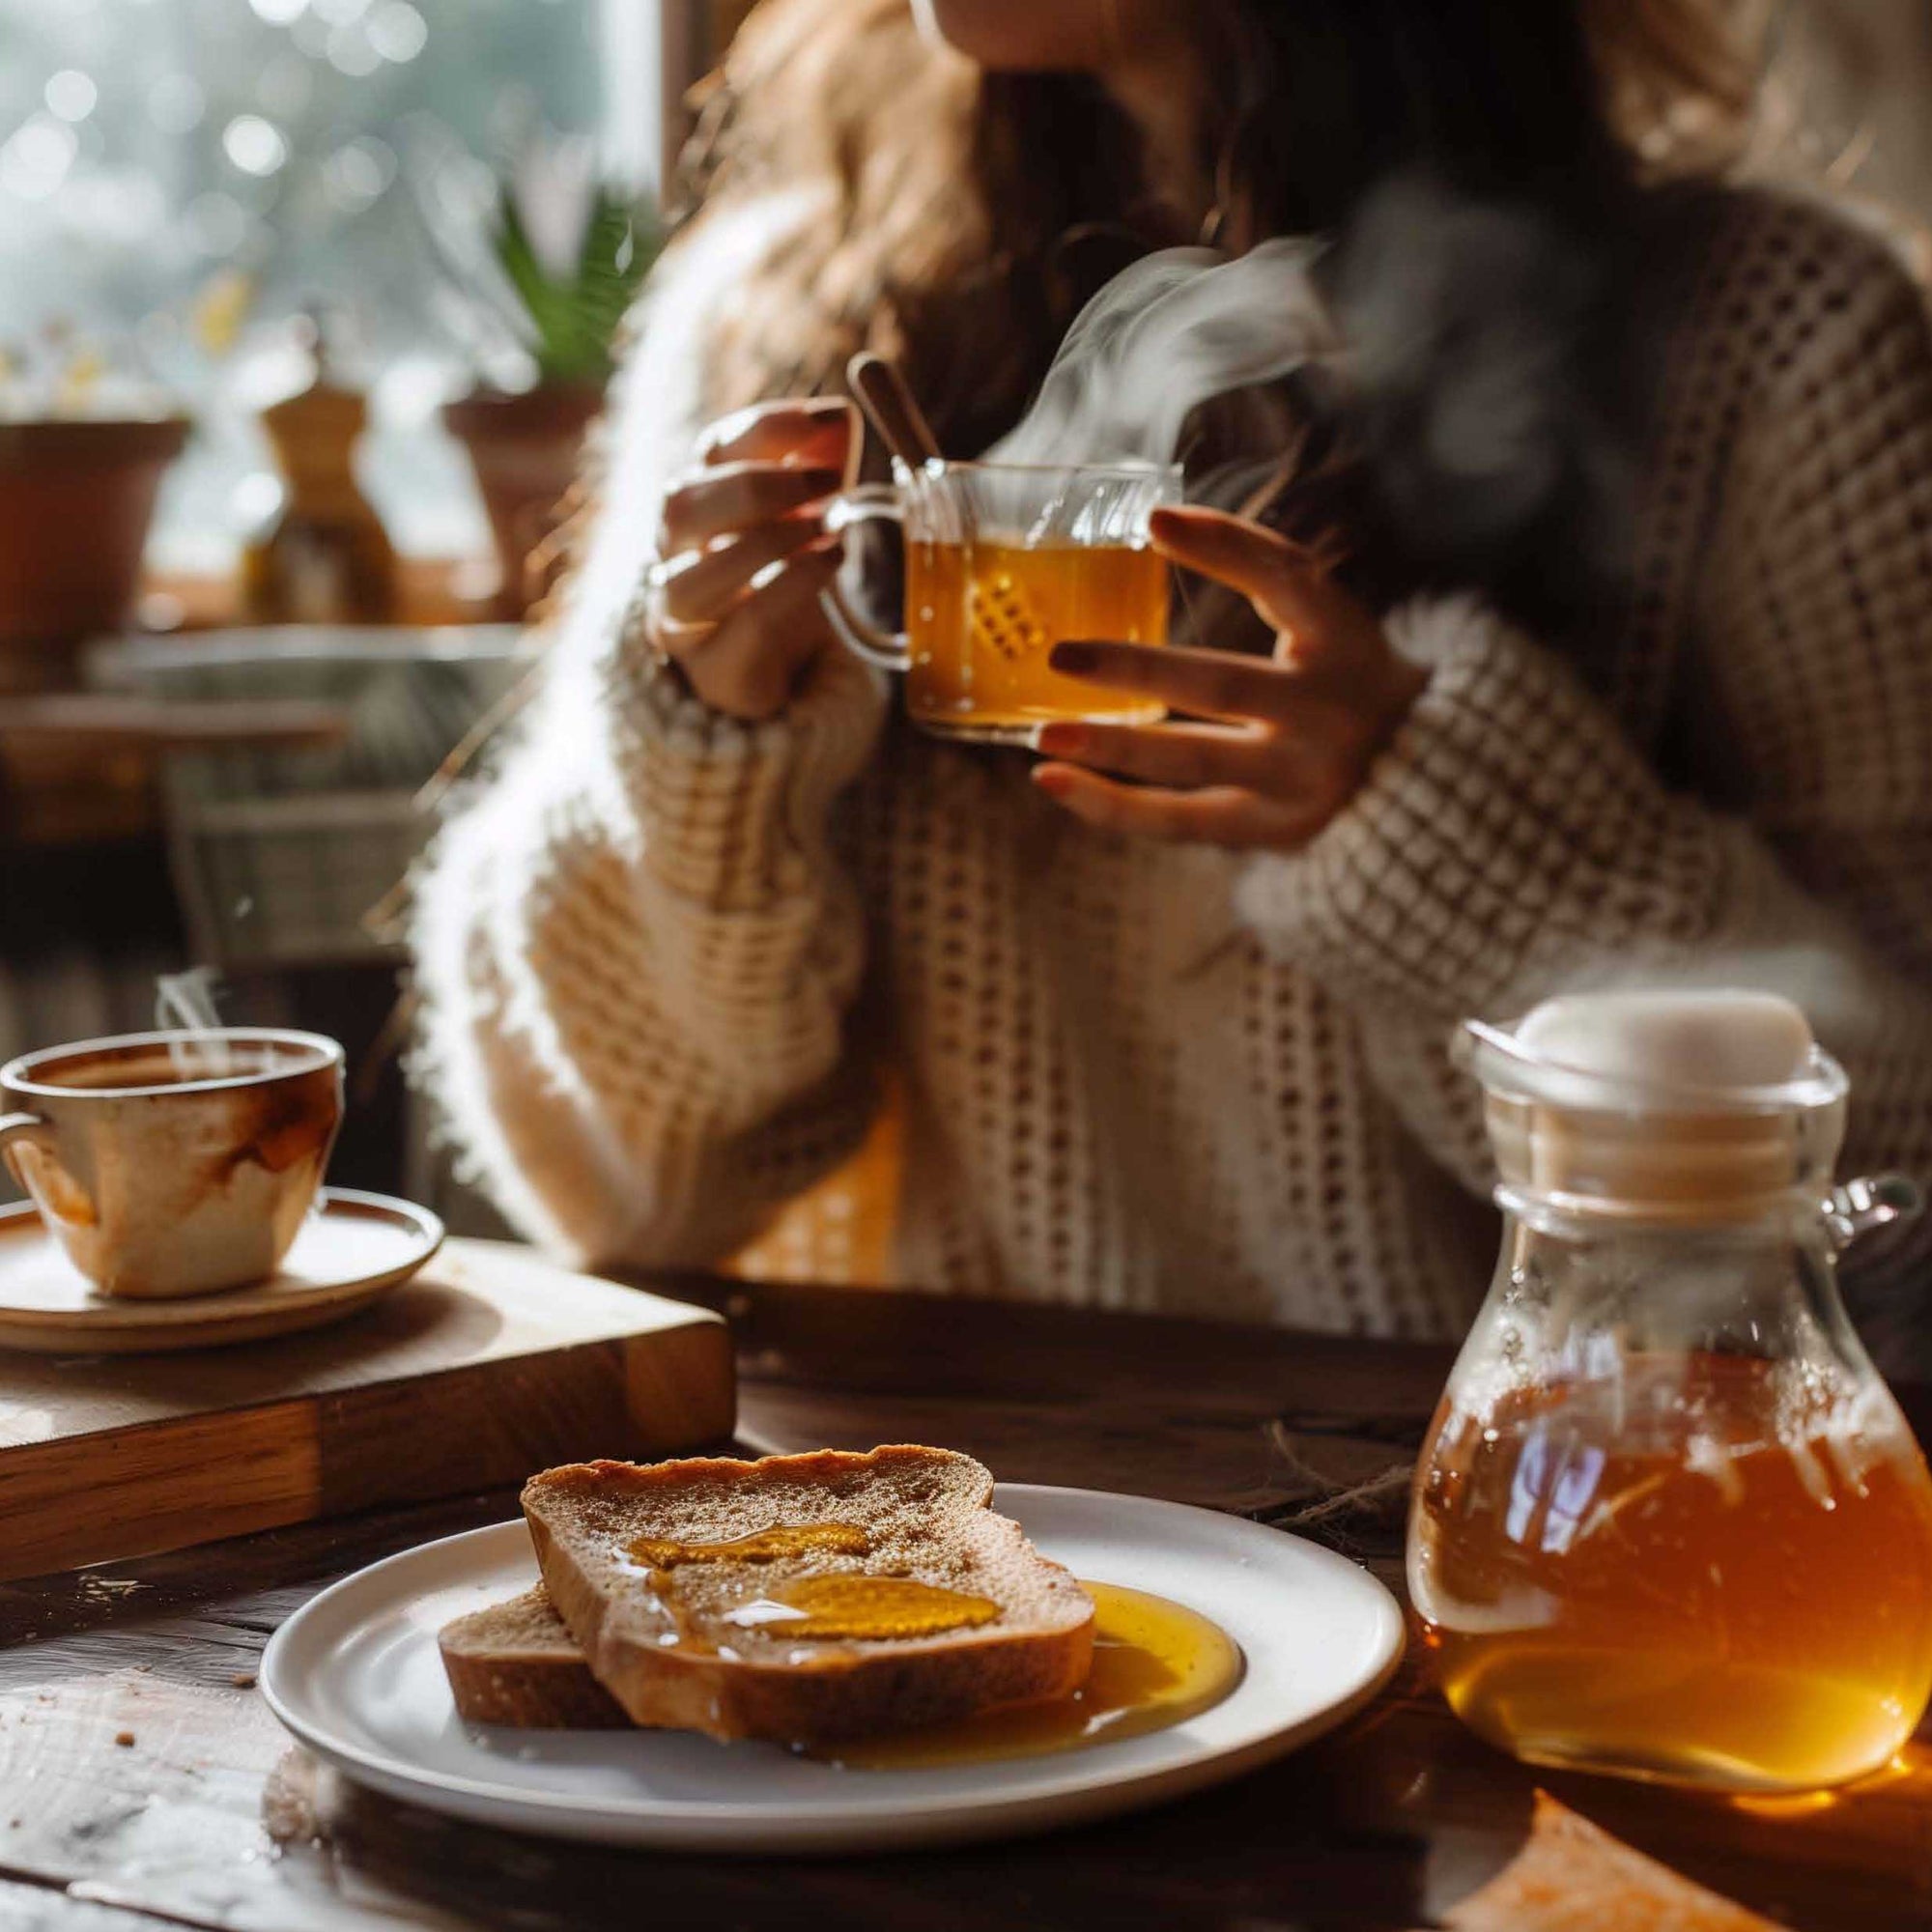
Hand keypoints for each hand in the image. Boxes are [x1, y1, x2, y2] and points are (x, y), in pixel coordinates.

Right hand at [647, 397, 853, 719]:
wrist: (781, 669)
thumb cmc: (786, 577)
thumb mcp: (811, 513)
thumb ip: (822, 465)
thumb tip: (839, 416)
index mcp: (697, 502)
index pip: (714, 450)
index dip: (771, 429)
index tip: (833, 418)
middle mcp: (675, 554)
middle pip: (681, 506)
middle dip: (758, 487)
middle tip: (829, 482)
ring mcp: (683, 614)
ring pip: (692, 577)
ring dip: (766, 543)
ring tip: (827, 527)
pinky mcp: (715, 667)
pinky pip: (745, 625)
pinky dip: (792, 587)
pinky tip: (830, 561)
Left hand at [1031, 505, 1428, 850]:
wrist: (1430, 785)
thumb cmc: (1351, 685)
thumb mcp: (1333, 625)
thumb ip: (1270, 582)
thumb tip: (1160, 523)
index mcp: (1348, 639)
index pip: (1288, 579)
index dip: (1225, 547)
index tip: (1156, 520)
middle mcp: (1327, 710)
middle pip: (1220, 684)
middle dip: (1135, 668)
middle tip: (1059, 655)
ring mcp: (1300, 776)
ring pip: (1192, 760)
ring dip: (1110, 748)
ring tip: (1043, 735)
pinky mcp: (1274, 828)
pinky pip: (1181, 821)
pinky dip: (1113, 806)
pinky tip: (1055, 782)